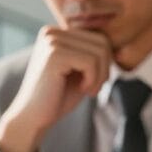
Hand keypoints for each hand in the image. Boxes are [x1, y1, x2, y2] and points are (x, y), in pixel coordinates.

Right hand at [0, 26, 111, 151]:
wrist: (33, 118)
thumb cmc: (57, 98)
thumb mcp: (79, 72)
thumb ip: (94, 55)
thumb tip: (118, 47)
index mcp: (56, 33)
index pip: (98, 37)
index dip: (105, 62)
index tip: (94, 82)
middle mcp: (51, 32)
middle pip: (102, 41)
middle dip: (105, 68)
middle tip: (94, 89)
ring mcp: (51, 41)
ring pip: (100, 51)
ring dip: (101, 76)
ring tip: (89, 90)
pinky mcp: (54, 54)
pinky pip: (91, 62)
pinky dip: (93, 80)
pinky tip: (83, 90)